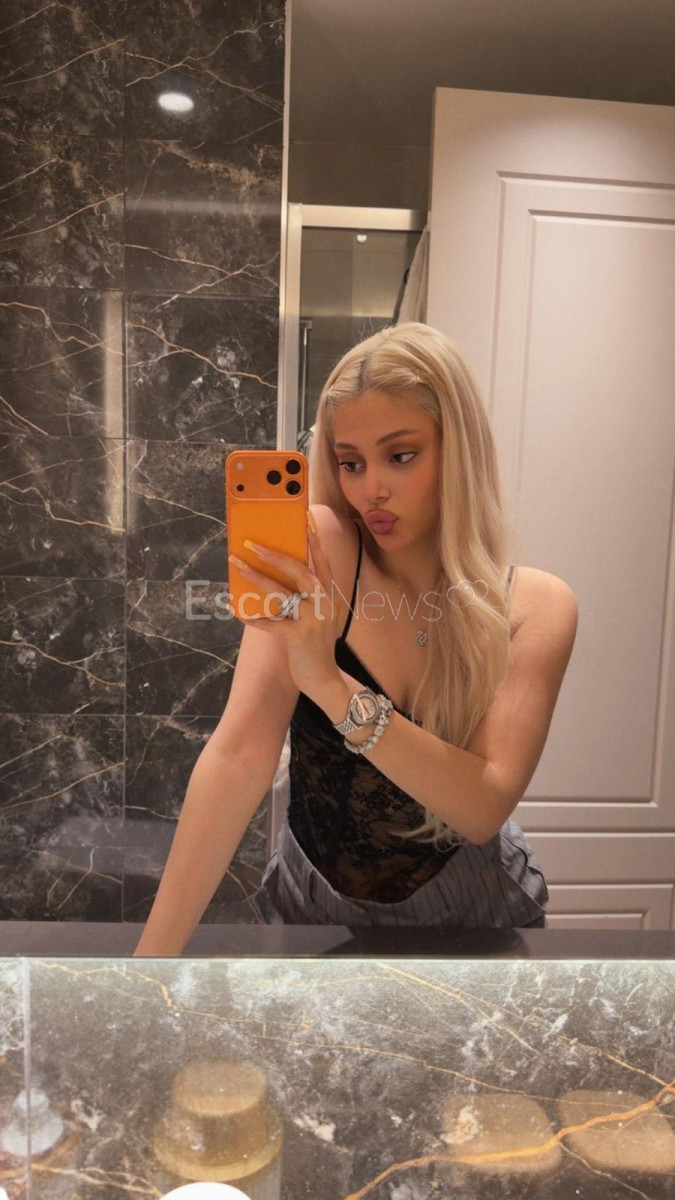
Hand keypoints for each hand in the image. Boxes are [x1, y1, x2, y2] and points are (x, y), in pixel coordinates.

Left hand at [227, 518, 341, 699]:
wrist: (324, 678)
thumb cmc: (313, 644)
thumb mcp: (314, 616)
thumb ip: (303, 596)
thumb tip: (273, 575)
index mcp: (329, 595)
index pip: (322, 562)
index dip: (314, 541)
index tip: (306, 519)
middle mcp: (323, 603)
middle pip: (301, 571)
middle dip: (276, 554)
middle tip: (253, 542)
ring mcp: (312, 620)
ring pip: (282, 593)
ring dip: (258, 577)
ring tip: (239, 564)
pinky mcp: (298, 637)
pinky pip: (272, 624)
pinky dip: (255, 618)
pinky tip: (239, 612)